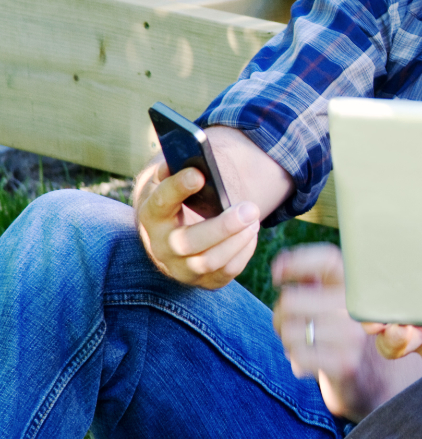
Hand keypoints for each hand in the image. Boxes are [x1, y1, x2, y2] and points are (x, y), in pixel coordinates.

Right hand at [133, 157, 260, 288]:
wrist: (174, 230)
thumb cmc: (179, 199)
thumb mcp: (172, 181)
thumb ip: (176, 169)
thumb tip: (190, 158)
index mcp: (151, 215)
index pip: (160, 203)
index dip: (177, 188)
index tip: (199, 174)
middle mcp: (160, 246)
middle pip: (187, 242)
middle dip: (222, 226)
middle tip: (251, 208)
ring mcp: (180, 268)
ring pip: (208, 262)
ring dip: (237, 240)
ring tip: (253, 218)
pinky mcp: (202, 281)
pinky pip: (225, 273)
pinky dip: (243, 253)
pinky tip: (251, 234)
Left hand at [272, 243, 391, 419]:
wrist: (370, 375)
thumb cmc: (339, 329)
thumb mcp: (333, 297)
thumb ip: (310, 277)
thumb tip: (280, 267)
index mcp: (358, 283)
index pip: (327, 259)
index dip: (296, 262)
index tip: (277, 274)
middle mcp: (360, 306)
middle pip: (290, 300)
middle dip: (279, 314)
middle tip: (291, 322)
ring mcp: (354, 335)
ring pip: (288, 330)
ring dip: (286, 339)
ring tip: (302, 341)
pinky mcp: (346, 363)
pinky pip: (297, 354)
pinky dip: (294, 357)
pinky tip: (307, 357)